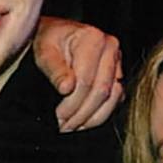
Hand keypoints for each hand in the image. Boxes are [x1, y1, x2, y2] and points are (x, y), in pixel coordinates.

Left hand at [33, 16, 124, 131]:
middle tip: (63, 126)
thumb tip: (66, 88)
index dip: (72, 102)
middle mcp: (110, 47)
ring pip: (112, 98)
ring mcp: (117, 61)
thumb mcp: (44, 51)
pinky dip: (100, 115)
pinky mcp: (118, 74)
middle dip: (81, 113)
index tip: (58, 116)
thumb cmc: (48, 40)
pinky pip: (115, 100)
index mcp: (93, 38)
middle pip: (101, 90)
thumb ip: (54, 69)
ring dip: (92, 118)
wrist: (56, 35)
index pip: (86, 80)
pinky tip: (83, 122)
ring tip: (72, 127)